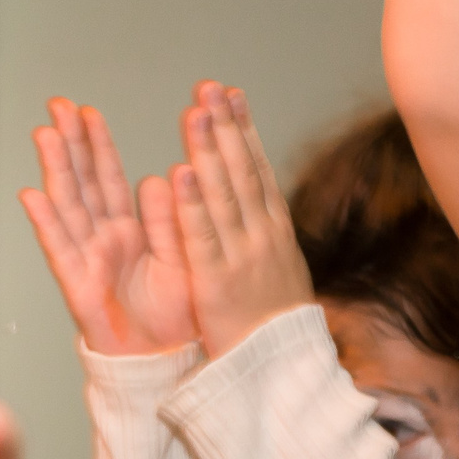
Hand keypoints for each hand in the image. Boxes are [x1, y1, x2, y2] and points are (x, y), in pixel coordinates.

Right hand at [22, 97, 197, 355]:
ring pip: (67, 207)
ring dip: (54, 170)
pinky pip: (61, 250)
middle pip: (82, 184)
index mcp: (131, 231)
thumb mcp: (183, 258)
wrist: (166, 363)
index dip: (97, 145)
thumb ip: (170, 220)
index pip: (110, 178)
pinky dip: (46, 223)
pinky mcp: (79, 287)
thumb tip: (160, 177)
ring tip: (44, 135)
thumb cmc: (174, 316)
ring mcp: (87, 261)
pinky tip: (32, 196)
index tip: (86, 111)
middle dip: (69, 144)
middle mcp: (104, 240)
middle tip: (57, 106)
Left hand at [169, 82, 312, 359]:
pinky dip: (192, 204)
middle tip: (209, 87)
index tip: (230, 94)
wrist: (278, 371)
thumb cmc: (272, 322)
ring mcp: (242, 255)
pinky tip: (180, 172)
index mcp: (274, 228)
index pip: (257, 168)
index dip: (243, 129)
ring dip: (209, 149)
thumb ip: (262, 230)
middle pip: (243, 170)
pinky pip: (203, 237)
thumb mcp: (276, 267)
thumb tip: (255, 195)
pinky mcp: (218, 281)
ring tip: (194, 111)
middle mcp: (262, 234)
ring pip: (224, 194)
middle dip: (225, 125)